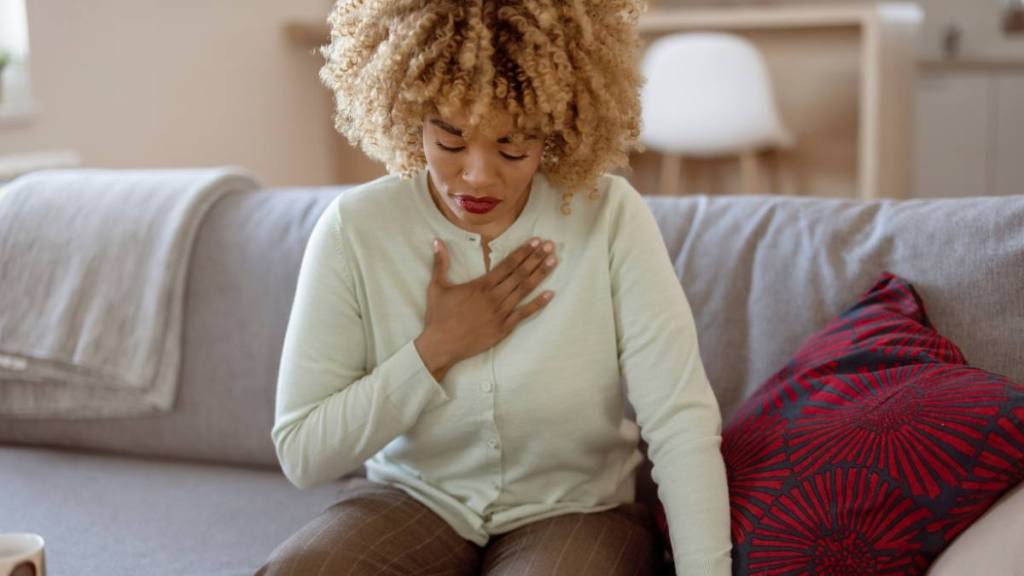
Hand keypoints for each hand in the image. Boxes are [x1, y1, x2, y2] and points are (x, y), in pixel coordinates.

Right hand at [414, 237, 557, 380]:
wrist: (442, 344)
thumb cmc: (439, 316)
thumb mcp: (437, 286)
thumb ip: (440, 263)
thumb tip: (436, 241)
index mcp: (481, 285)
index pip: (507, 264)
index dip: (523, 252)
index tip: (535, 242)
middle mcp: (494, 296)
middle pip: (520, 274)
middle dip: (536, 258)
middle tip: (550, 246)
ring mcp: (501, 313)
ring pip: (525, 290)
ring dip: (540, 275)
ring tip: (553, 262)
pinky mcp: (504, 328)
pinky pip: (524, 313)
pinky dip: (538, 303)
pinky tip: (550, 293)